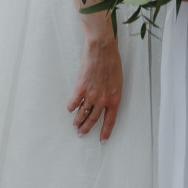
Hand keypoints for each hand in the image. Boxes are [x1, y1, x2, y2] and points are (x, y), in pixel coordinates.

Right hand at [68, 19, 122, 141]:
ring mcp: (91, 94)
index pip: (110, 121)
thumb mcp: (117, 81)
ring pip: (83, 113)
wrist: (103, 48)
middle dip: (87, 128)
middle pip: (94, 120)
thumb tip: (105, 101)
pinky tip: (70, 109)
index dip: (106, 132)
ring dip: (78, 121)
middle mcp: (103, 100)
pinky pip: (75, 102)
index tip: (102, 140)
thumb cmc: (112, 60)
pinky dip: (72, 107)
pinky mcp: (81, 87)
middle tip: (82, 133)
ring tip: (75, 125)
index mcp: (115, 98)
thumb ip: (111, 93)